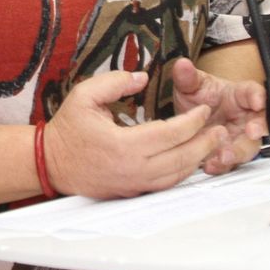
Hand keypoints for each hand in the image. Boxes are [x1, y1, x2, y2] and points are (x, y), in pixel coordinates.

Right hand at [43, 70, 226, 199]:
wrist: (50, 162)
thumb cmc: (68, 129)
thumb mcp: (85, 95)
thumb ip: (115, 82)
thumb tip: (142, 77)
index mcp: (122, 145)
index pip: (169, 134)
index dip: (191, 121)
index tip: (205, 109)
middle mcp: (132, 169)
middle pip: (180, 158)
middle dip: (204, 142)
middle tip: (219, 129)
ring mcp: (133, 184)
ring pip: (176, 175)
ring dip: (197, 160)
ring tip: (213, 144)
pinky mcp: (132, 191)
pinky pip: (165, 184)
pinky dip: (182, 172)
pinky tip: (191, 160)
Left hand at [167, 57, 267, 173]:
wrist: (192, 118)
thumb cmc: (200, 97)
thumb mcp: (190, 86)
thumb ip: (187, 77)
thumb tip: (182, 64)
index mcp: (240, 95)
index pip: (254, 92)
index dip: (258, 96)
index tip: (257, 101)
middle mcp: (245, 117)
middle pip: (260, 122)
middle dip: (258, 128)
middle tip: (251, 132)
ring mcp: (239, 137)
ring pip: (248, 146)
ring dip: (238, 152)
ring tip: (224, 156)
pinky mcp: (229, 154)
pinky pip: (231, 162)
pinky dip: (222, 165)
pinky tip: (210, 165)